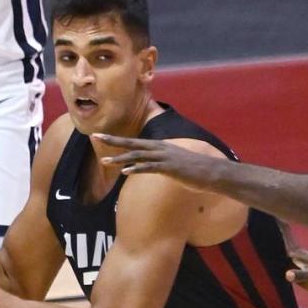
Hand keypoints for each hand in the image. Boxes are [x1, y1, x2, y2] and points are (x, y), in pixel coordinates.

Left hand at [93, 133, 222, 190]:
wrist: (211, 172)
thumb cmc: (194, 170)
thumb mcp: (174, 164)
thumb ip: (161, 163)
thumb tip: (152, 168)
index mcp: (159, 146)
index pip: (134, 142)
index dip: (117, 139)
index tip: (101, 135)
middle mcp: (160, 148)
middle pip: (132, 143)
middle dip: (113, 140)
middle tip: (96, 136)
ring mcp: (164, 157)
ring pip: (137, 155)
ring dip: (120, 158)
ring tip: (104, 160)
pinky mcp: (169, 167)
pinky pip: (149, 167)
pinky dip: (136, 168)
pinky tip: (125, 171)